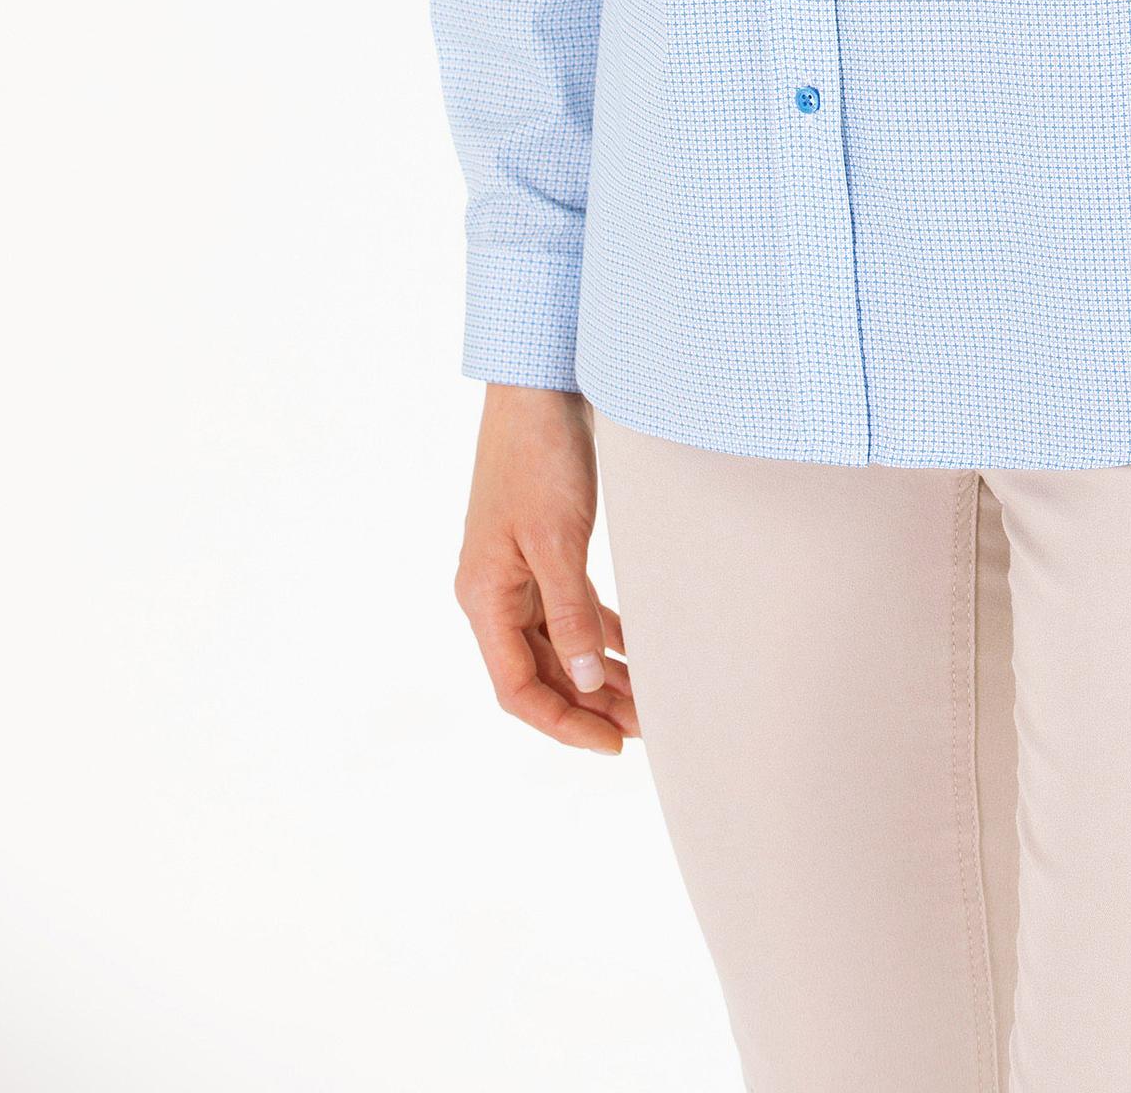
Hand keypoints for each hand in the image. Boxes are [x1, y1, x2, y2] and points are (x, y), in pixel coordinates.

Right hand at [455, 385, 638, 755]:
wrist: (538, 387)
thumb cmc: (539, 457)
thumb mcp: (556, 538)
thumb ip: (570, 611)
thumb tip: (584, 681)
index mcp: (483, 597)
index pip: (517, 688)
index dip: (563, 723)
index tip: (611, 744)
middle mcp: (494, 592)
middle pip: (540, 673)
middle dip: (588, 705)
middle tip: (646, 727)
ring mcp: (516, 571)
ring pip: (558, 644)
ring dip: (598, 673)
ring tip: (647, 700)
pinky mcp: (541, 549)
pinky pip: (569, 609)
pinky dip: (599, 632)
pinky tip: (634, 649)